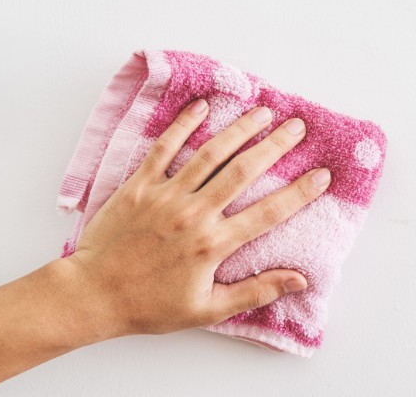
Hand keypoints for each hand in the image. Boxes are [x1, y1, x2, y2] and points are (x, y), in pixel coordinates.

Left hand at [65, 98, 331, 336]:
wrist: (93, 294)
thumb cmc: (151, 305)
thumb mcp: (208, 309)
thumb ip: (255, 292)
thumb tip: (299, 280)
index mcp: (213, 245)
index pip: (268, 213)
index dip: (299, 192)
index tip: (321, 175)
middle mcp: (194, 214)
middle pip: (243, 171)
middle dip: (275, 145)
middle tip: (297, 127)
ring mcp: (165, 195)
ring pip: (210, 154)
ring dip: (239, 129)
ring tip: (262, 112)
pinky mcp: (139, 185)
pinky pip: (163, 148)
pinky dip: (182, 125)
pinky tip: (201, 106)